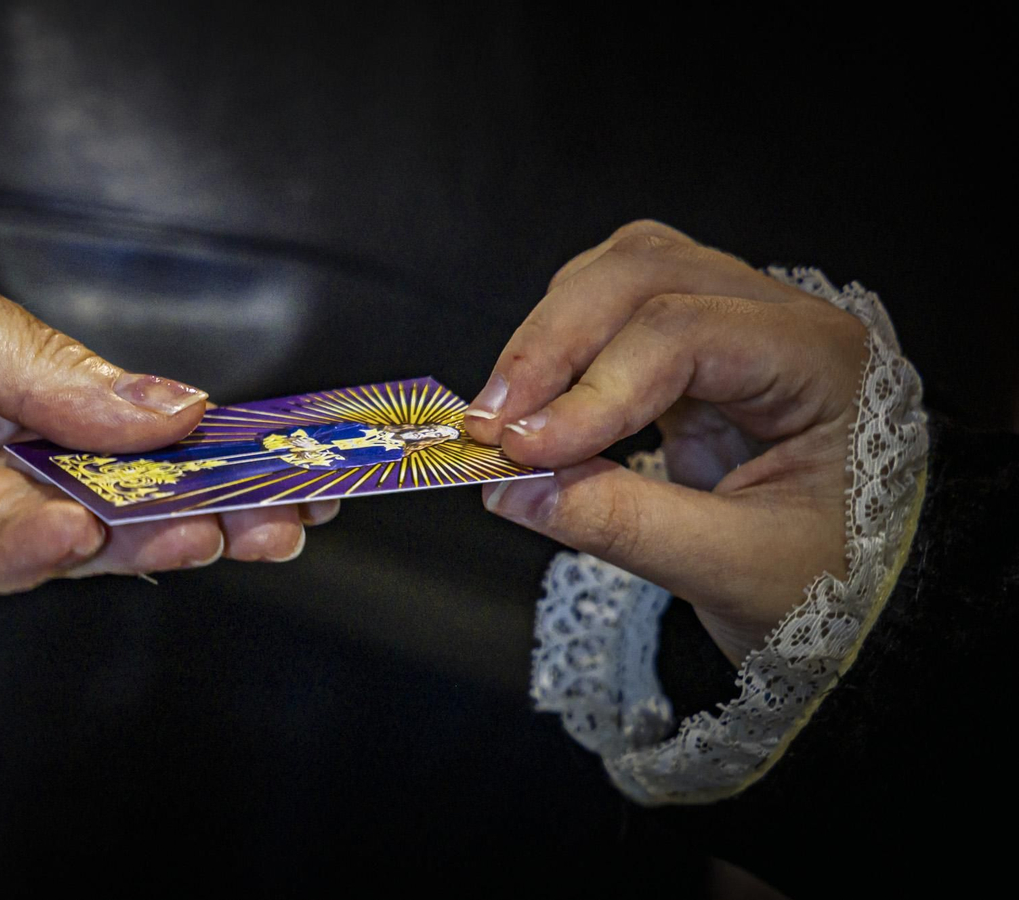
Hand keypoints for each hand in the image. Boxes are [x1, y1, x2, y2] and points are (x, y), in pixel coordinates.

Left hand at [0, 195, 335, 601]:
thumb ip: (51, 370)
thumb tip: (178, 409)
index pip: (123, 438)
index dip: (206, 458)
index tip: (290, 466)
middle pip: (99, 507)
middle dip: (193, 519)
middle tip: (281, 524)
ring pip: (35, 548)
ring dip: (119, 545)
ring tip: (200, 533)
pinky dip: (8, 556)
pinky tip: (66, 534)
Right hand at [465, 221, 866, 662]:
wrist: (861, 594)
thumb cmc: (828, 582)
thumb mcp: (734, 568)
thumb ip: (622, 524)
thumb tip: (510, 490)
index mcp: (822, 360)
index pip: (685, 332)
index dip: (592, 389)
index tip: (521, 451)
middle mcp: (781, 318)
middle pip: (644, 273)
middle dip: (552, 344)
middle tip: (487, 423)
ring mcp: (735, 323)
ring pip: (620, 275)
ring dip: (549, 337)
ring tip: (502, 415)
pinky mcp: (691, 349)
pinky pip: (611, 315)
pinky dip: (560, 352)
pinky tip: (535, 407)